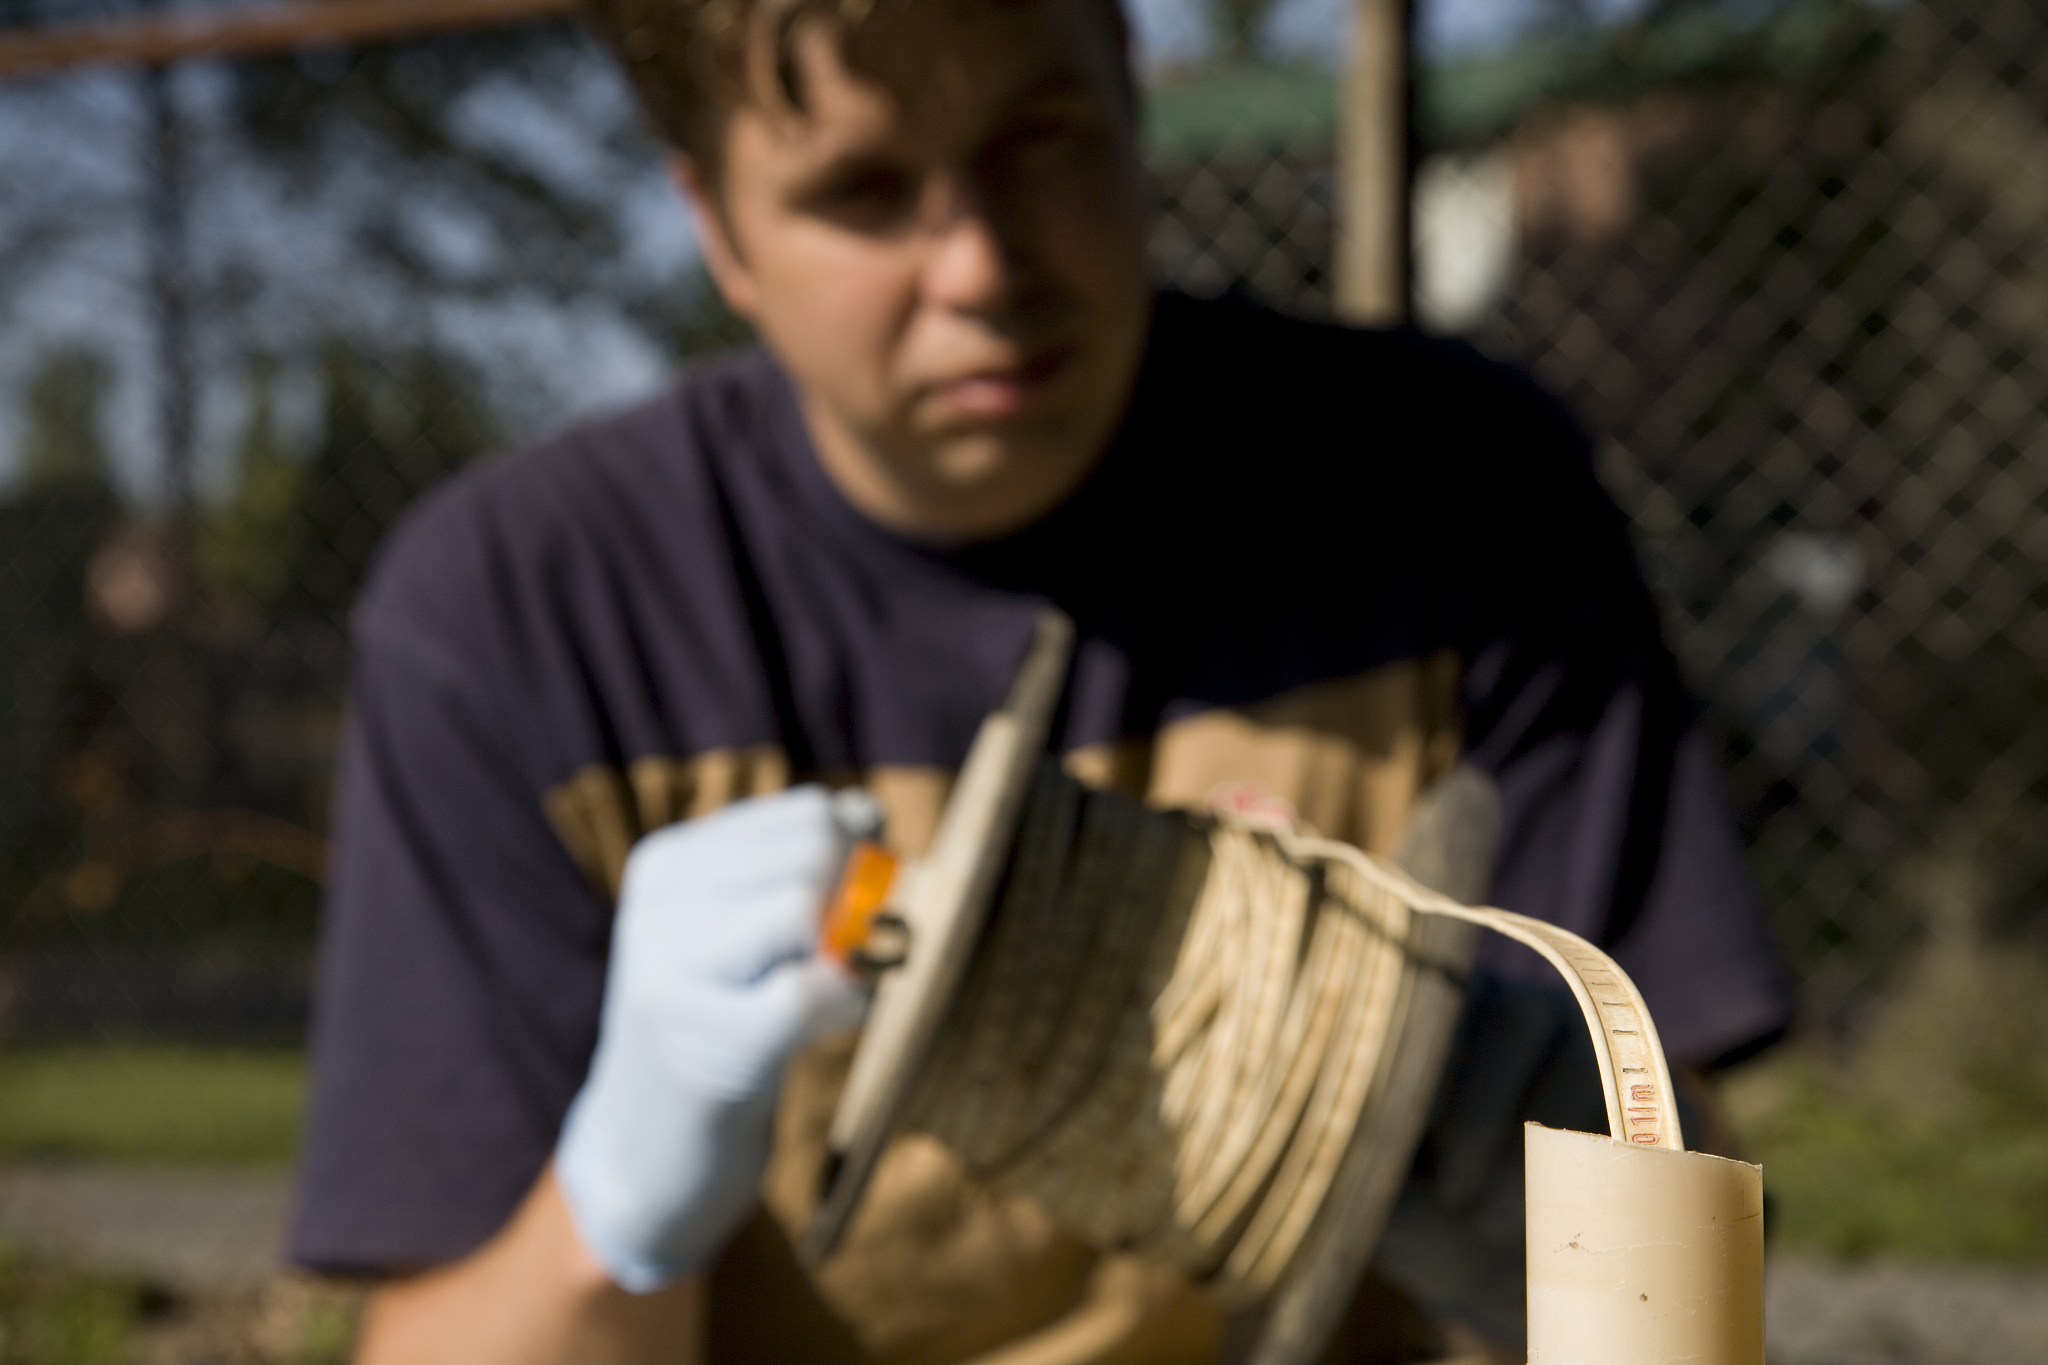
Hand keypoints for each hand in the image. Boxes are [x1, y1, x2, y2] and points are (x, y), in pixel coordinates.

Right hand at [556, 785, 876, 1290]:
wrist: (646, 1155)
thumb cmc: (723, 1030)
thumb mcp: (750, 935)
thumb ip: (806, 870)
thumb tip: (870, 812)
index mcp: (668, 866)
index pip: (803, 815)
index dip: (858, 859)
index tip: (849, 913)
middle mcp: (657, 906)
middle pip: (811, 852)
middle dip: (855, 904)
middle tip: (844, 959)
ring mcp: (669, 973)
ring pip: (803, 908)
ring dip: (848, 956)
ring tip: (823, 997)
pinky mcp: (703, 1044)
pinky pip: (811, 990)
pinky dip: (847, 1005)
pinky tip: (825, 1030)